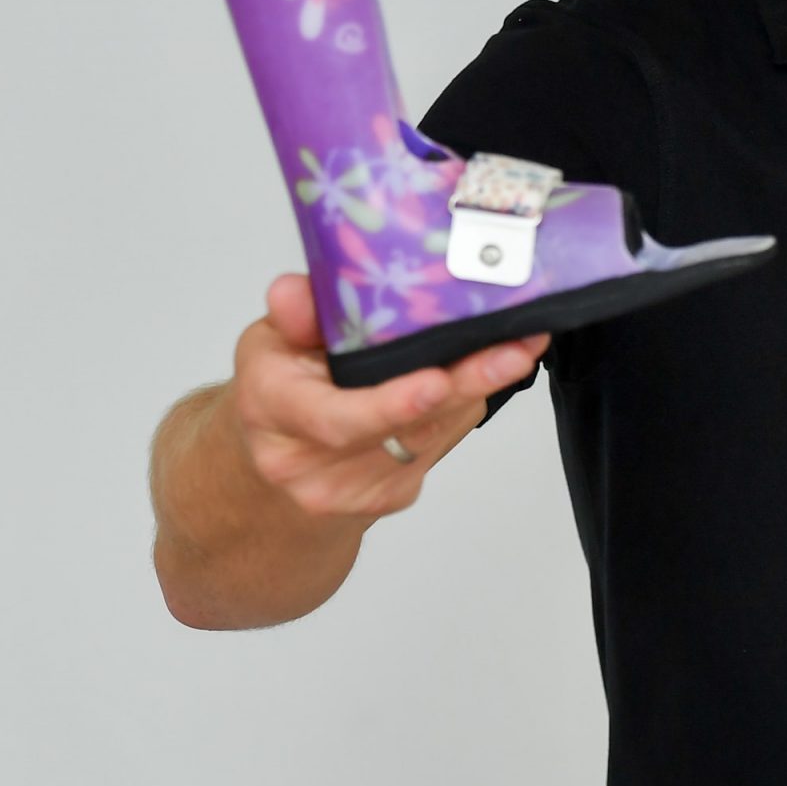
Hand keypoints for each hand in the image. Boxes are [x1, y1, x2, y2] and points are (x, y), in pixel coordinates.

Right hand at [228, 272, 546, 520]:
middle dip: (466, 385)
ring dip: (476, 390)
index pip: (336, 418)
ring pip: (434, 434)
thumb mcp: (270, 341)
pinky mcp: (393, 494)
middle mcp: (312, 463)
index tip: (436, 381)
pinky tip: (481, 374)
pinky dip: (461, 407)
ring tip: (516, 347)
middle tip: (515, 349)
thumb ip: (293, 315)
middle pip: (405, 429)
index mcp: (275, 413)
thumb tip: (295, 291)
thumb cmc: (277, 392)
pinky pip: (442, 445)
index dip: (391, 403)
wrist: (275, 468)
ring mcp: (354, 488)